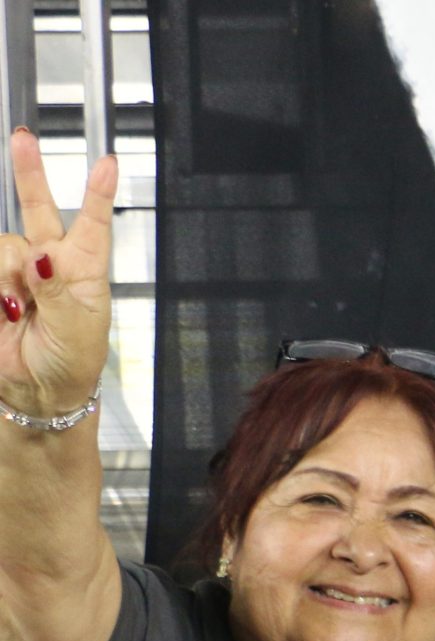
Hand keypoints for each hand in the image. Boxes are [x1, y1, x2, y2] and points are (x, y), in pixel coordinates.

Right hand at [1, 128, 117, 418]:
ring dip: (6, 277)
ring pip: (3, 246)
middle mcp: (51, 263)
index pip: (94, 225)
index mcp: (85, 271)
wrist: (38, 392)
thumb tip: (40, 256)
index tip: (108, 162)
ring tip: (18, 310)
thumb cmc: (72, 364)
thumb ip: (57, 291)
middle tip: (22, 138)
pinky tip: (5, 309)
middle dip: (30, 172)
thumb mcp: (77, 330)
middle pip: (39, 209)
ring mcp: (17, 271)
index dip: (98, 194)